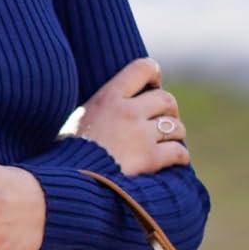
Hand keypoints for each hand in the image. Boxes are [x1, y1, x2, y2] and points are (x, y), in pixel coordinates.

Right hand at [78, 56, 192, 175]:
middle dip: (169, 109)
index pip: (143, 68)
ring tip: (168, 141)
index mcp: (108, 97)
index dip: (154, 74)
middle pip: (166, 99)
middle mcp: (127, 112)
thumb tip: (114, 105)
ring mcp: (140, 135)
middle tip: (163, 120)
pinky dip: (180, 155)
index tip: (153, 85)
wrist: (67, 181)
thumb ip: (101, 107)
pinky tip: (176, 159)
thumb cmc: (68, 152)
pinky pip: (178, 151)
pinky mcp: (149, 159)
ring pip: (176, 126)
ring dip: (175, 134)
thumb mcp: (79, 118)